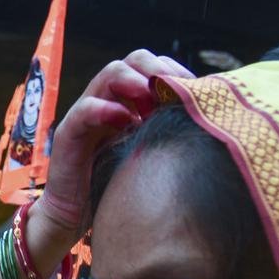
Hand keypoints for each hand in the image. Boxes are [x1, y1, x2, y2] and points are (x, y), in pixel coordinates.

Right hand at [40, 49, 194, 236]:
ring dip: (134, 81)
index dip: (174, 70)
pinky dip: (104, 109)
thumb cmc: (115, 186)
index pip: (152, 67)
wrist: (75, 216)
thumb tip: (209, 125)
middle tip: (173, 90)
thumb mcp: (149, 155)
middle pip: (132, 61)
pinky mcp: (68, 133)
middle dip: (156, 69)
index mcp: (129, 102)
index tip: (195, 89)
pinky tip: (124, 120)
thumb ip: (167, 135)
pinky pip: (85, 109)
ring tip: (150, 101)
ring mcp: (87, 115)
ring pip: (109, 74)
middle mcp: (109, 101)